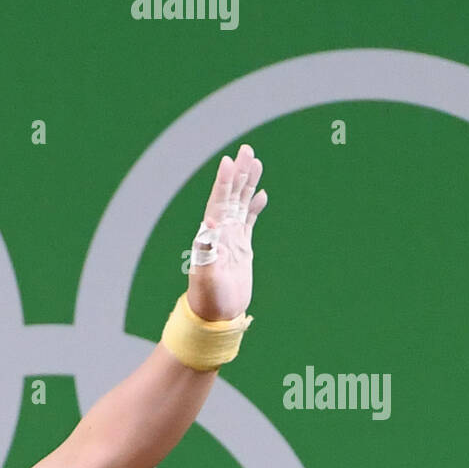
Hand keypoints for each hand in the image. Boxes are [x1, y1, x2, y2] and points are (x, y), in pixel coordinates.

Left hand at [185, 143, 266, 321]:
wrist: (216, 318)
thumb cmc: (209, 300)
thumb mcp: (207, 278)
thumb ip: (206, 254)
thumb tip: (208, 228)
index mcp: (211, 237)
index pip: (218, 203)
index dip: (223, 182)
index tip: (229, 161)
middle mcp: (219, 234)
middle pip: (230, 196)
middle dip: (238, 173)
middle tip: (246, 149)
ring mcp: (231, 239)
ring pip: (240, 204)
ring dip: (247, 183)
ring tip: (255, 161)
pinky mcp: (241, 248)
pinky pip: (248, 221)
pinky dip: (254, 207)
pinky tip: (261, 194)